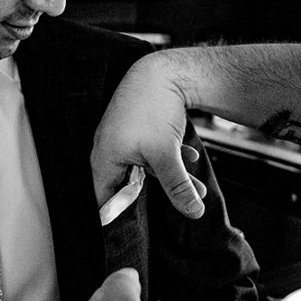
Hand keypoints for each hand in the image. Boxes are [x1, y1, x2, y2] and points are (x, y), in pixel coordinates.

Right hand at [92, 52, 205, 217]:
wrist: (162, 69)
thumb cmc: (152, 108)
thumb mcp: (165, 155)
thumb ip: (177, 187)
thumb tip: (194, 213)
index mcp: (104, 160)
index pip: (103, 201)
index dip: (118, 217)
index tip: (136, 231)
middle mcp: (108, 150)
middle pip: (130, 185)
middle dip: (160, 193)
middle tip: (186, 202)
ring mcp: (121, 138)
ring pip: (145, 167)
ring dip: (171, 174)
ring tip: (197, 183)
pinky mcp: (135, 127)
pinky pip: (150, 151)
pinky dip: (169, 155)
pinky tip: (189, 155)